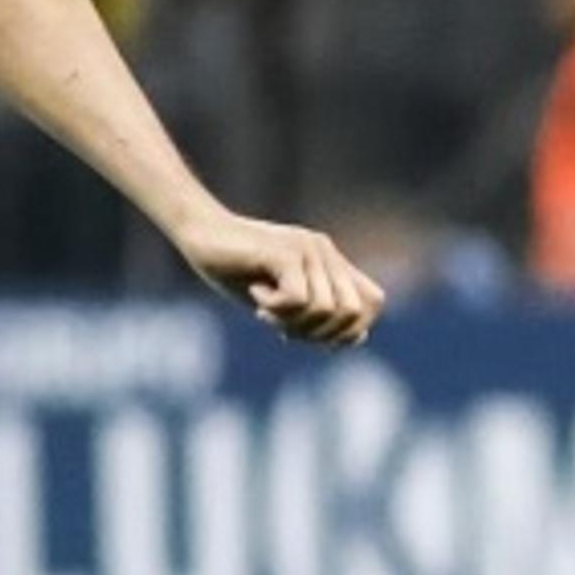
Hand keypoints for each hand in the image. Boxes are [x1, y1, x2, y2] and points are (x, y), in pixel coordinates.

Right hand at [179, 213, 384, 345]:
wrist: (200, 235)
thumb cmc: (236, 270)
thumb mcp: (282, 302)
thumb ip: (316, 317)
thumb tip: (359, 338)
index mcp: (331, 263)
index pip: (374, 302)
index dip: (350, 330)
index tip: (309, 333)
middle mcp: (326, 252)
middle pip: (353, 314)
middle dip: (318, 333)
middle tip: (282, 325)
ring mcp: (308, 249)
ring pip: (325, 310)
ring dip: (291, 322)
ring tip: (265, 309)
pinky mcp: (285, 252)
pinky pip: (297, 299)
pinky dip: (274, 308)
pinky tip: (254, 293)